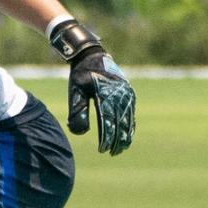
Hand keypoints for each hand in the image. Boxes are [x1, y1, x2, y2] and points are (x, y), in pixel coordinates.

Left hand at [50, 20, 135, 155]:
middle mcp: (119, 94)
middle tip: (112, 153)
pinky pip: (131, 112)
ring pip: (129, 118)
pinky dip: (130, 124)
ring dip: (126, 134)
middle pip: (120, 122)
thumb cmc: (80, 74)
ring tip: (121, 148)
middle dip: (117, 140)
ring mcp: (126, 93)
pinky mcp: (128, 92)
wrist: (91, 54)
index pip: (107, 122)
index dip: (106, 137)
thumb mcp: (75, 91)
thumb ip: (78, 111)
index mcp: (106, 95)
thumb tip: (80, 133)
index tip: (102, 150)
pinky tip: (128, 134)